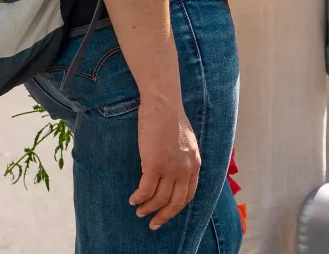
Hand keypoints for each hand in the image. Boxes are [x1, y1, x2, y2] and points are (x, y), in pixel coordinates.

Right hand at [130, 95, 200, 229]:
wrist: (164, 104)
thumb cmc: (172, 118)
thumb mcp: (187, 141)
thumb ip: (185, 158)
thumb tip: (177, 170)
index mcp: (195, 164)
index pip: (188, 195)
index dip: (176, 208)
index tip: (167, 214)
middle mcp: (185, 170)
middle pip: (175, 203)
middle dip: (163, 216)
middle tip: (154, 224)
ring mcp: (170, 168)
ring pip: (159, 199)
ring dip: (148, 209)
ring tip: (140, 212)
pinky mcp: (154, 164)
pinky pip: (145, 190)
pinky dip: (139, 198)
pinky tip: (133, 200)